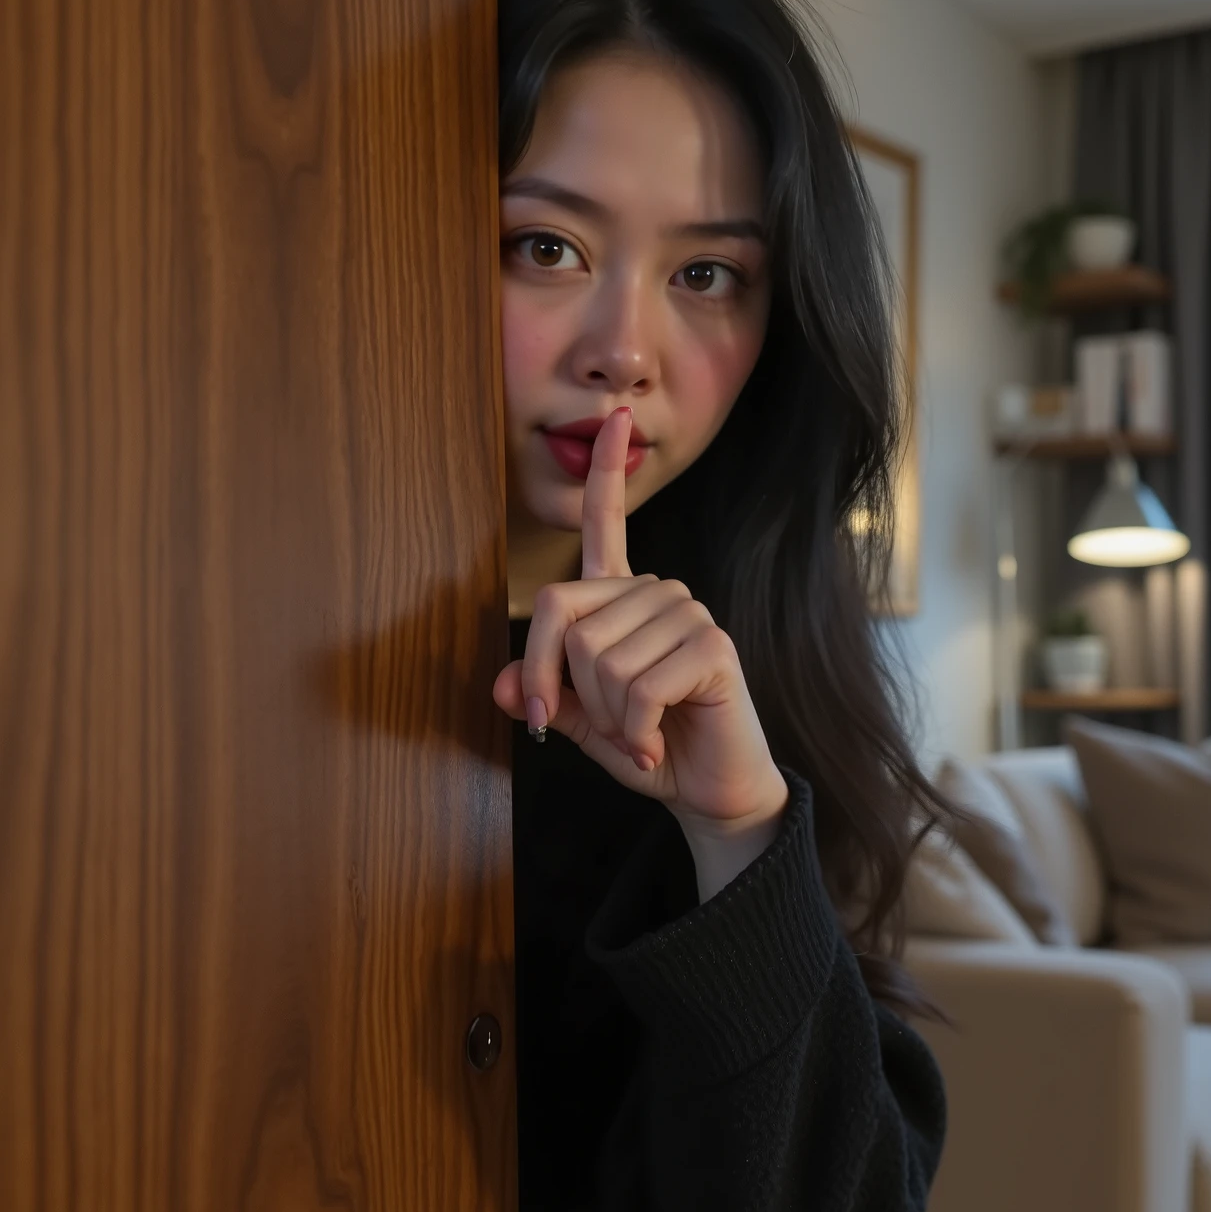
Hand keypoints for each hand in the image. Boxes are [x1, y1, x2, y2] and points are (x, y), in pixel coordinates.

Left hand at [493, 408, 788, 895]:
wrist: (711, 793)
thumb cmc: (650, 748)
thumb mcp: (583, 724)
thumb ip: (543, 697)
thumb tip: (499, 685)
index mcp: (625, 599)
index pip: (609, 525)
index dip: (606, 474)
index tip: (614, 418)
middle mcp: (657, 593)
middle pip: (564, 618)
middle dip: (563, 689)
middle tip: (606, 728)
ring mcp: (688, 614)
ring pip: (597, 658)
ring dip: (606, 718)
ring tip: (641, 734)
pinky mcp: (711, 647)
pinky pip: (635, 687)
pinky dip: (632, 732)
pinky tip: (655, 744)